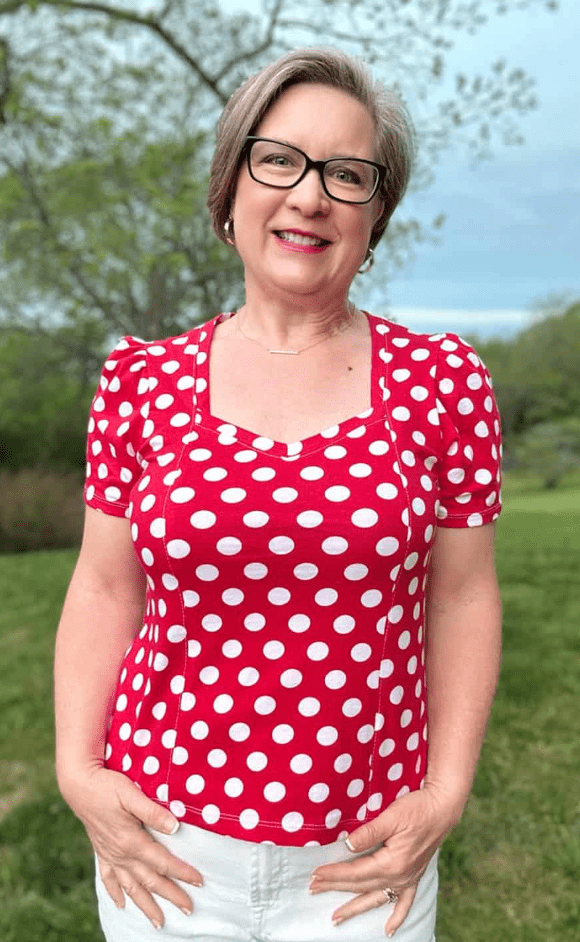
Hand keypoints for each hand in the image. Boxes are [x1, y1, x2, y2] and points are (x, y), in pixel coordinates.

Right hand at [60, 765, 201, 929]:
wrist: (78, 786)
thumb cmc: (107, 786)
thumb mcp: (131, 793)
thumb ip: (153, 812)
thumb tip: (175, 827)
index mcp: (131, 841)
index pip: (163, 862)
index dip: (182, 872)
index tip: (199, 882)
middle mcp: (121, 854)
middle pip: (150, 881)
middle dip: (171, 895)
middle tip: (189, 908)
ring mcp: (110, 855)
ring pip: (131, 887)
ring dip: (146, 905)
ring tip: (159, 922)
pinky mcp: (101, 852)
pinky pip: (108, 879)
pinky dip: (115, 894)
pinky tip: (121, 905)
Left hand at [309, 785, 462, 936]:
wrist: (443, 809)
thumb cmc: (417, 808)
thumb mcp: (391, 817)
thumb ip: (368, 833)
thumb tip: (347, 846)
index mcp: (391, 863)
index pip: (354, 872)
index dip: (333, 873)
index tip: (314, 874)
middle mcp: (399, 876)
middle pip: (360, 886)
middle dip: (335, 887)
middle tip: (313, 889)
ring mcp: (407, 878)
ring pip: (375, 898)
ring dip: (355, 908)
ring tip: (336, 918)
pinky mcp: (414, 876)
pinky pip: (404, 902)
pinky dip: (397, 917)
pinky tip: (388, 930)